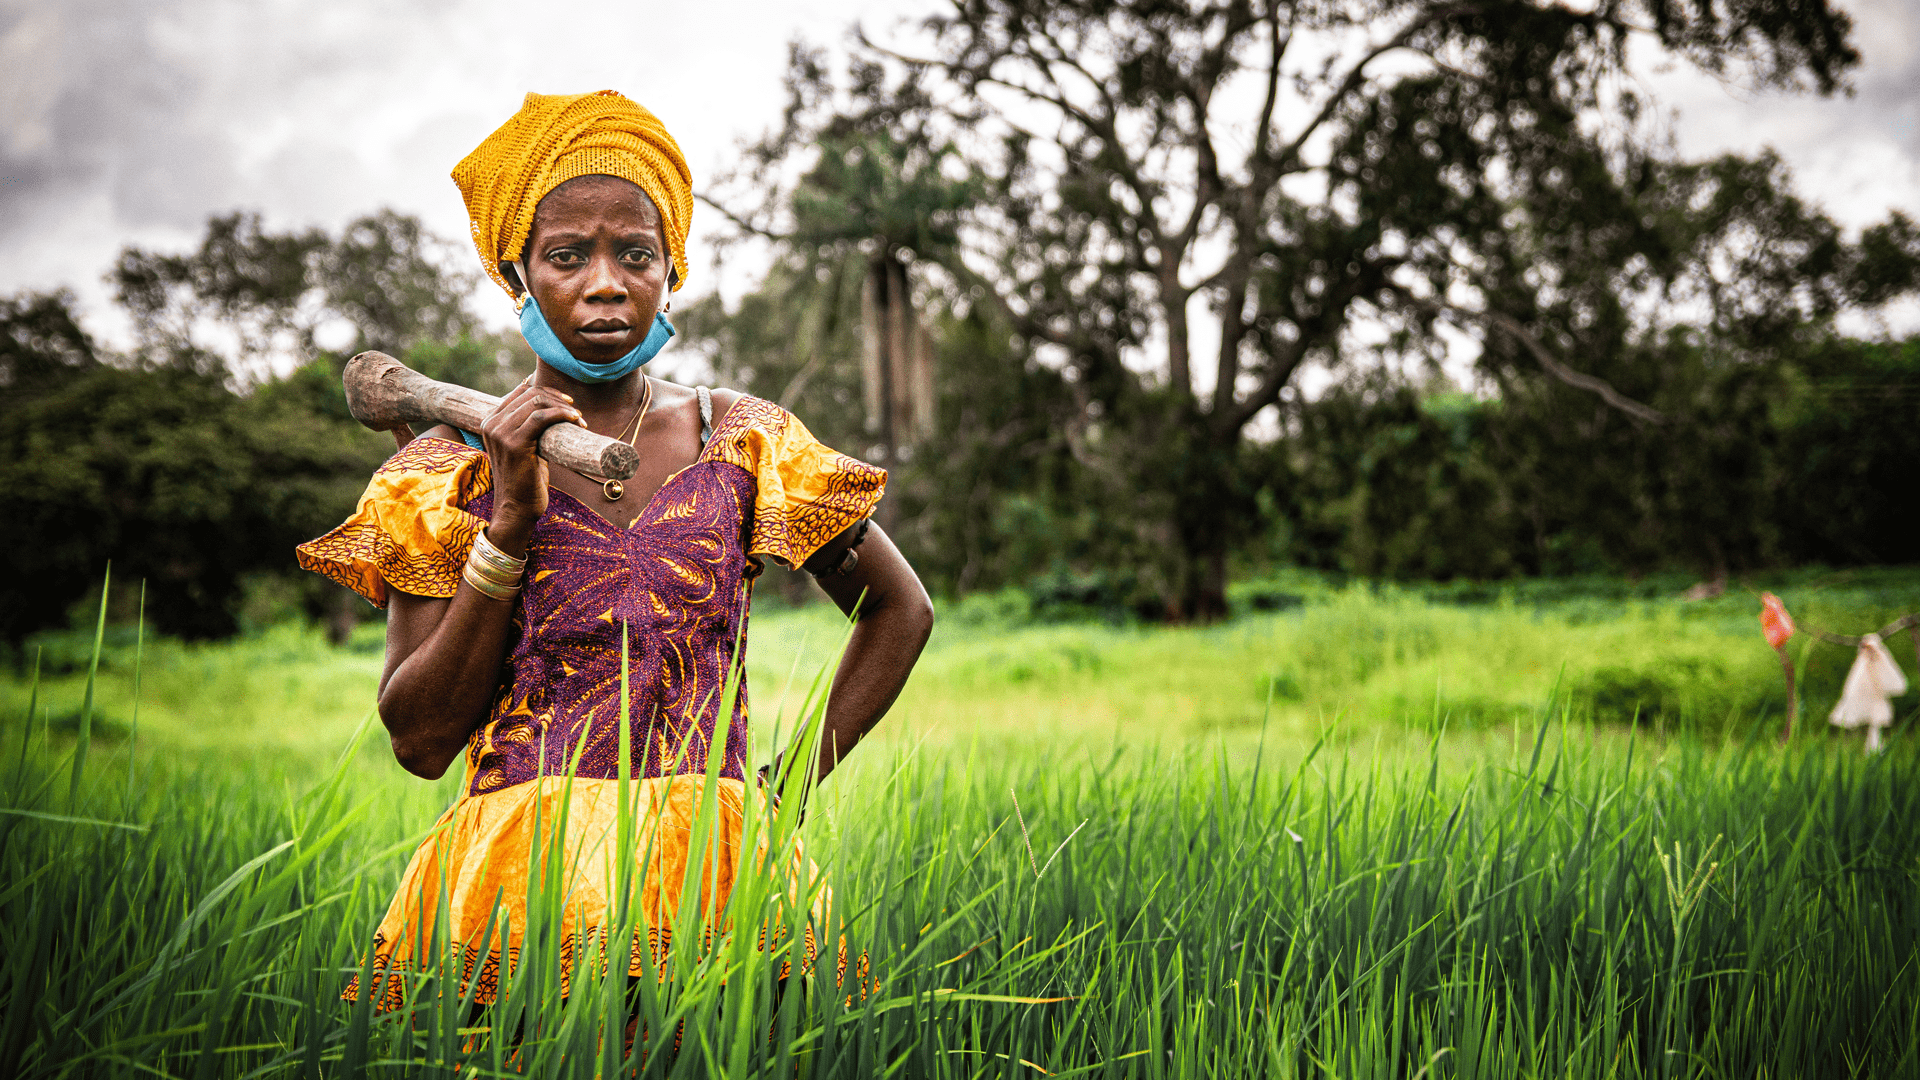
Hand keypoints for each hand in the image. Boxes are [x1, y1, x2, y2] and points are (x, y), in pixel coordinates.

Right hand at [481, 376, 583, 552]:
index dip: (548, 392)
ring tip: (579, 420)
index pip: (521, 391)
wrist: (516, 508)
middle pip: (531, 394)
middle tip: (576, 414)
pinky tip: (575, 421)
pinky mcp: (514, 443)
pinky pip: (541, 417)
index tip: (567, 402)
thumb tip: (550, 403)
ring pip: (537, 402)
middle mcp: (491, 423)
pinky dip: (561, 414)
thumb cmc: (525, 479)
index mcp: (490, 421)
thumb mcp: (523, 446)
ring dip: (563, 408)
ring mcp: (500, 433)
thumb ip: (527, 426)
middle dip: (558, 400)